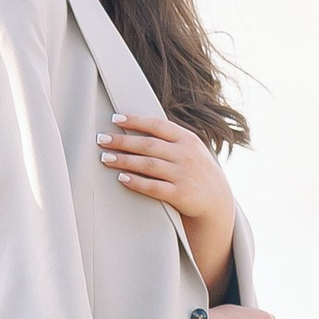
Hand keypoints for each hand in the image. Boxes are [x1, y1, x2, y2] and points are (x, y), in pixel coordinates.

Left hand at [97, 112, 234, 270]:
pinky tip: (121, 178)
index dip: (135, 121)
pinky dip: (136, 182)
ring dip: (123, 160)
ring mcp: (183, 174)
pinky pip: (153, 187)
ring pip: (147, 164)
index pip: (157, 125)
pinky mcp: (179, 194)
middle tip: (101, 139)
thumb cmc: (196, 169)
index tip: (114, 119)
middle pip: (148, 144)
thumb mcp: (190, 148)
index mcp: (187, 139)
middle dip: (122, 141)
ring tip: (105, 158)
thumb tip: (136, 125)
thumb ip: (169, 138)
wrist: (217, 199)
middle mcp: (185, 155)